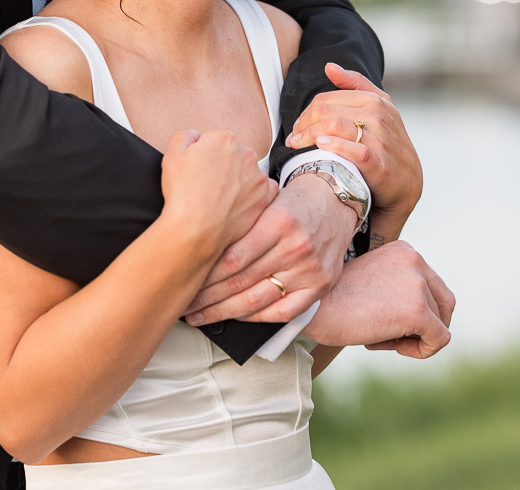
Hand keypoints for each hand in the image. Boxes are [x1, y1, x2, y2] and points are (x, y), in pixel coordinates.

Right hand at [160, 130, 276, 255]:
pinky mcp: (265, 197)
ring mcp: (258, 176)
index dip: (204, 156)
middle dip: (223, 166)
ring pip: (248, 172)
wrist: (195, 228)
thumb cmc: (182, 193)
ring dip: (238, 180)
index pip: (216, 141)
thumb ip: (185, 136)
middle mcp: (246, 154)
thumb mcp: (171, 154)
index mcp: (224, 139)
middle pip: (234, 155)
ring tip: (220, 197)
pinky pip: (264, 190)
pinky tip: (238, 202)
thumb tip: (195, 136)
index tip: (198, 170)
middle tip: (207, 185)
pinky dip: (254, 195)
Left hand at [183, 173, 353, 325]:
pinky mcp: (319, 286)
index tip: (185, 282)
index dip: (204, 277)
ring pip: (257, 301)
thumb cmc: (293, 202)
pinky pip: (282, 312)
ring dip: (223, 313)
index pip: (233, 259)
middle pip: (241, 282)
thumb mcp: (266, 201)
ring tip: (201, 316)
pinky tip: (235, 318)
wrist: (335, 203)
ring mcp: (309, 270)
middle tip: (185, 304)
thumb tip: (197, 247)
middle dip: (207, 298)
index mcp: (279, 222)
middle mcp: (296, 247)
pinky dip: (255, 318)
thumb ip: (239, 223)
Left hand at [285, 64, 422, 225]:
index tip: (297, 127)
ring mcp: (380, 139)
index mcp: (375, 100)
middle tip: (293, 139)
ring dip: (308, 136)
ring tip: (297, 146)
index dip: (305, 113)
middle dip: (303, 125)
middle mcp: (379, 116)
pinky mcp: (379, 163)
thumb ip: (355, 84)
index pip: (326, 99)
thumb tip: (329, 67)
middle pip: (325, 112)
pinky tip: (319, 147)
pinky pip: (350, 149)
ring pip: (333, 126)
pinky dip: (331, 146)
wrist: (407, 180)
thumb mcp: (380, 107)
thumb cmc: (388, 141)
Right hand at [301, 241, 453, 358]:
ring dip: (415, 337)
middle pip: (444, 303)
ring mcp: (418, 284)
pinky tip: (388, 345)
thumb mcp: (371, 282)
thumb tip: (424, 317)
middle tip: (388, 333)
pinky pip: (439, 340)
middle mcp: (416, 260)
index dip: (414, 309)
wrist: (311, 307)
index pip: (431, 285)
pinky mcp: (418, 311)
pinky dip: (421, 351)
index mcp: (405, 250)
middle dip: (423, 325)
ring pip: (441, 322)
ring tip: (381, 338)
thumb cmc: (332, 300)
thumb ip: (397, 287)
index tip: (381, 316)